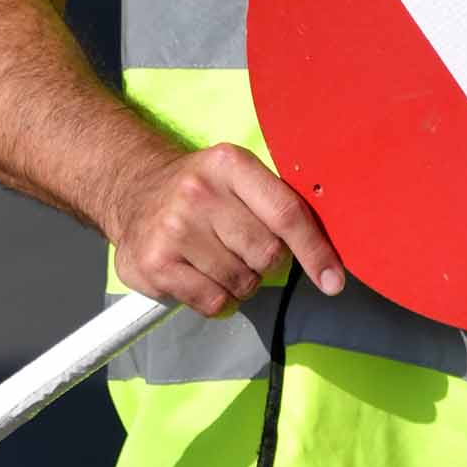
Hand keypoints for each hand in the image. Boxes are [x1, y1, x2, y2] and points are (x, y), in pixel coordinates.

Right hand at [109, 140, 345, 319]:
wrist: (132, 190)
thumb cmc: (201, 191)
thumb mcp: (237, 177)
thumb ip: (277, 203)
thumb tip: (328, 255)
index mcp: (230, 164)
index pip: (286, 213)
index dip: (315, 251)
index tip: (334, 281)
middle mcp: (200, 192)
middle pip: (267, 254)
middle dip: (265, 262)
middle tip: (242, 249)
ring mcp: (174, 229)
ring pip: (242, 282)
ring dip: (240, 283)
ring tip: (217, 260)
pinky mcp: (156, 264)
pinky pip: (213, 302)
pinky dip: (218, 300)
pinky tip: (201, 278)